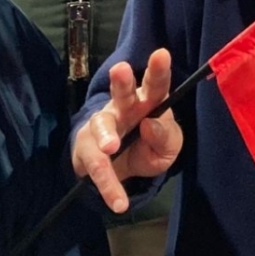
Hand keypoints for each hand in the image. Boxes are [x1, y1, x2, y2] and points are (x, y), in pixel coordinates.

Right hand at [71, 49, 183, 213]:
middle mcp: (123, 109)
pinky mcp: (86, 149)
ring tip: (111, 147)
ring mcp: (102, 126)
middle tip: (121, 70)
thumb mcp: (168, 148)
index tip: (162, 54)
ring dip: (105, 135)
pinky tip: (118, 201)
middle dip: (121, 81)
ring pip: (101, 125)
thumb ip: (166, 138)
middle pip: (122, 92)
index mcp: (149, 102)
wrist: (120, 171)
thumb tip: (150, 125)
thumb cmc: (149, 147)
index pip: (156, 84)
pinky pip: (95, 166)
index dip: (158, 69)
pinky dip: (107, 185)